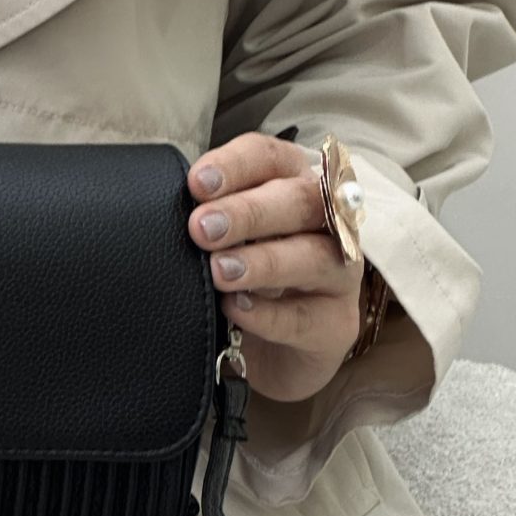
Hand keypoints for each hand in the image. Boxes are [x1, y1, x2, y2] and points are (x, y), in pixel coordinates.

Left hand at [187, 131, 364, 402]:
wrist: (272, 355)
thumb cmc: (247, 283)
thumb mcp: (225, 246)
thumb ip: (211, 223)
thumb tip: (175, 214)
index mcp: (293, 186)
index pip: (271, 159)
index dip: (236, 165)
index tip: (197, 183)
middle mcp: (328, 222)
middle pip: (300, 201)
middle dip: (248, 212)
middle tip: (203, 229)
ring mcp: (340, 274)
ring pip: (314, 256)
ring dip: (264, 261)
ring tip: (220, 271)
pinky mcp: (338, 324)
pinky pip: (306, 317)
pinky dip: (268, 314)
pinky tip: (236, 309)